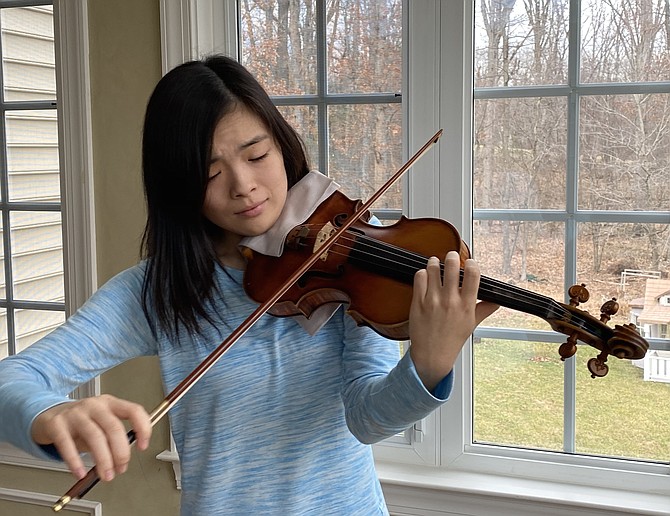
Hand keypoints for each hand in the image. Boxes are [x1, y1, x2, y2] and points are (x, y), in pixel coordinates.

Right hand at [31, 394, 151, 481]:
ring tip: (106, 475)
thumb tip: (122, 459)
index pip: (133, 411)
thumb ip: (113, 437)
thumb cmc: (80, 422)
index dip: (142, 428)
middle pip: (114, 427)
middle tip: (121, 468)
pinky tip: (80, 473)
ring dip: (103, 460)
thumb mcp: (101, 424)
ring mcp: (75, 413)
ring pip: (95, 436)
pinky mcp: (56, 424)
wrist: (48, 416)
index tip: (143, 446)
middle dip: (121, 452)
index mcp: (110, 403)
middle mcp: (94, 405)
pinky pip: (67, 444)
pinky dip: (75, 461)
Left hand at [409, 250, 497, 390]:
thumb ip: (485, 309)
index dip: (472, 264)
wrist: (432, 354)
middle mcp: (450, 301)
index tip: (469, 262)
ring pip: (433, 269)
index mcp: (466, 305)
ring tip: (436, 262)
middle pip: (452, 267)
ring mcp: (433, 301)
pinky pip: (420, 278)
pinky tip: (426, 275)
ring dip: (435, 262)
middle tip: (451, 255)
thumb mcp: (472, 324)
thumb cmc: (452, 340)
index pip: (473, 275)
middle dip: (452, 256)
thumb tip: (497, 300)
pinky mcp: (418, 302)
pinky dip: (423, 273)